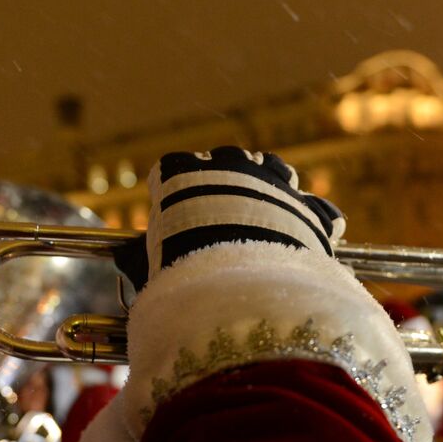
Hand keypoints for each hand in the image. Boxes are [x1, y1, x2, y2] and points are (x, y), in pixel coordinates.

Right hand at [115, 147, 344, 291]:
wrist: (238, 280)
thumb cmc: (181, 269)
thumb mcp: (149, 264)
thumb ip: (139, 257)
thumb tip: (124, 260)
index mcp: (184, 172)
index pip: (174, 168)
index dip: (176, 190)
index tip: (176, 212)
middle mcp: (231, 166)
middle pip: (228, 161)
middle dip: (226, 182)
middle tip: (223, 211)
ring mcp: (275, 182)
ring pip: (275, 170)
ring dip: (271, 187)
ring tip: (267, 214)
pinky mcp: (309, 209)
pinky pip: (318, 207)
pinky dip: (315, 219)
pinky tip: (313, 234)